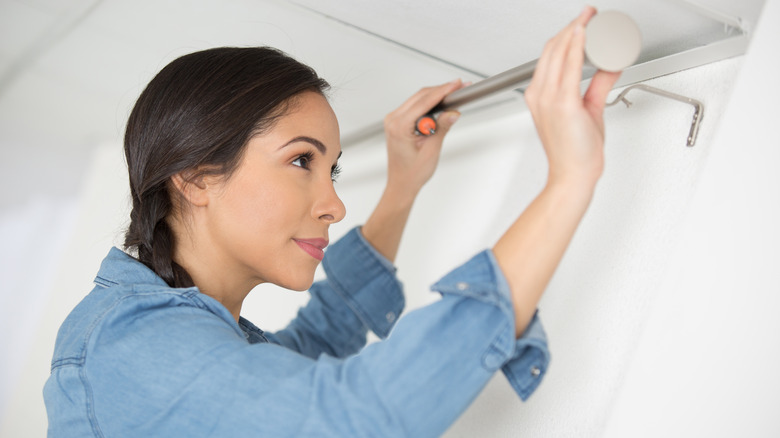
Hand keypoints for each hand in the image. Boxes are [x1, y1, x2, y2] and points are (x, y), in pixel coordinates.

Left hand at [382, 80, 464, 198]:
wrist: (402, 183)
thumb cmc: (411, 173)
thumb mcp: (431, 149)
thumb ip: (442, 127)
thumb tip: (452, 112)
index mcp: (399, 127)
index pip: (424, 102)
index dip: (443, 91)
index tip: (456, 85)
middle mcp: (393, 120)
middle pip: (420, 96)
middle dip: (441, 91)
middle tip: (459, 87)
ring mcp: (393, 120)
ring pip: (418, 99)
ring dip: (436, 97)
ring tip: (453, 98)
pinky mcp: (398, 122)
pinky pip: (415, 107)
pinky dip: (428, 105)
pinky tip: (441, 106)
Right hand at [524, 6, 620, 186]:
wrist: (572, 174)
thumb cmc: (575, 151)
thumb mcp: (588, 110)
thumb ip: (598, 85)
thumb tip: (609, 65)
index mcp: (539, 96)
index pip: (549, 55)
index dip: (566, 34)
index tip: (582, 22)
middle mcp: (540, 95)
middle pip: (553, 48)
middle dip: (572, 25)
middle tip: (590, 14)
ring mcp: (549, 99)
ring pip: (560, 52)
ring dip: (576, 30)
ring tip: (591, 17)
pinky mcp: (563, 104)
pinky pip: (569, 66)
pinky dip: (576, 45)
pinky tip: (585, 33)